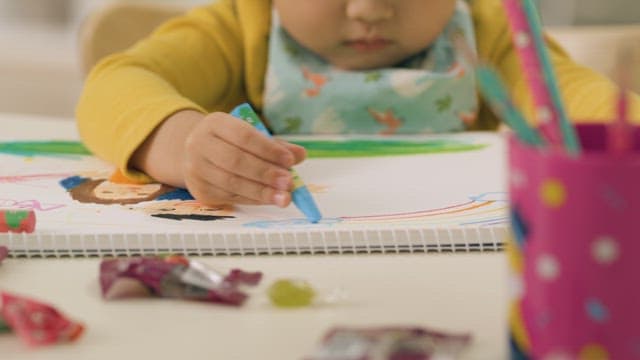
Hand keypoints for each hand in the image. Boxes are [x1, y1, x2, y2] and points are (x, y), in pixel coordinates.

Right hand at [182, 112, 305, 206]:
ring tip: (284, 197)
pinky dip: (253, 199)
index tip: (290, 160)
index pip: (244, 136)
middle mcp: (199, 144)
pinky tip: (268, 199)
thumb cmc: (230, 142)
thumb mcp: (250, 136)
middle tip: (289, 182)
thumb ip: (275, 145)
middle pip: (236, 161)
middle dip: (265, 173)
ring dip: (262, 192)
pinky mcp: (200, 190)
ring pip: (232, 182)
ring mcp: (196, 169)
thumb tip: (300, 155)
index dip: (268, 149)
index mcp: (215, 123)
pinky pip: (230, 197)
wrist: (196, 154)